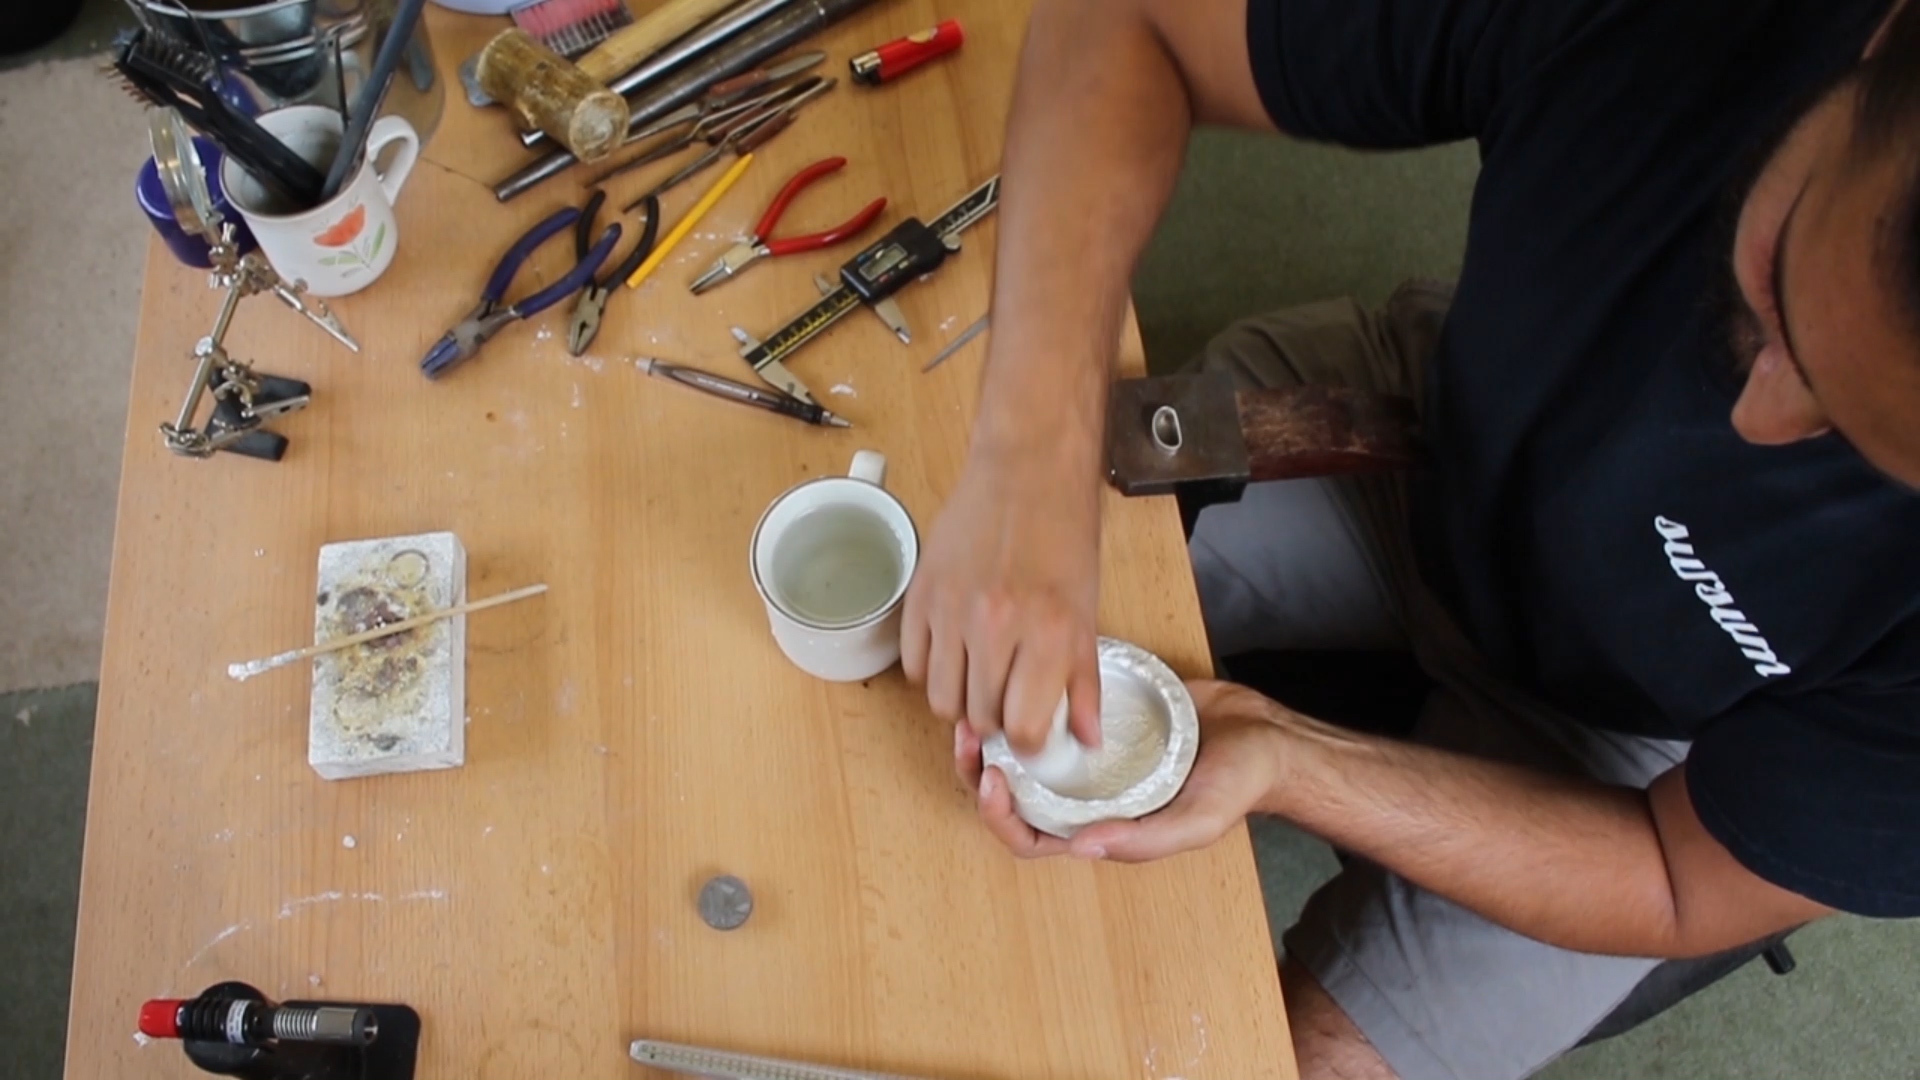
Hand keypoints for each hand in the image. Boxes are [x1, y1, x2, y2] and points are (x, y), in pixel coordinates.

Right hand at [902, 444, 1102, 753]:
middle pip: (980, 719)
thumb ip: (1084, 683)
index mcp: (1048, 633)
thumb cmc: (1064, 536)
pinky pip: (913, 663)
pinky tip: (954, 650)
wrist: (1026, 471)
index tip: (1032, 729)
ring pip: (940, 699)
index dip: (1029, 741)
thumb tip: (1088, 740)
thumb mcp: (1088, 612)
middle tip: (1008, 696)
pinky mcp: (920, 594)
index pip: (1025, 729)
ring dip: (961, 699)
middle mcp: (996, 627)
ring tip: (980, 675)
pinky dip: (932, 668)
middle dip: (996, 719)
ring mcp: (951, 611)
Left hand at [953, 679, 1288, 861]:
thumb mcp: (1198, 821)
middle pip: (1015, 796)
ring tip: (976, 709)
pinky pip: (1053, 716)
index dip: (1000, 818)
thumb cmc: (1238, 785)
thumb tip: (1083, 847)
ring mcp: (1091, 759)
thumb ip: (1144, 838)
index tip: (989, 779)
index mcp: (1102, 830)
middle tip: (966, 736)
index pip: (1032, 839)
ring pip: (1024, 756)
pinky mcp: (1100, 720)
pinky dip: (1027, 702)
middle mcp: (1088, 797)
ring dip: (994, 736)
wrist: (1267, 735)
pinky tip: (1013, 678)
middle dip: (978, 772)